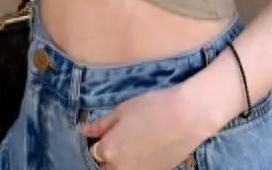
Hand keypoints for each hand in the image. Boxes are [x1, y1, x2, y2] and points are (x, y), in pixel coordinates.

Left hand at [81, 84, 210, 169]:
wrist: (187, 117)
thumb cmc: (152, 107)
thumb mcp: (122, 110)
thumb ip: (102, 124)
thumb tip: (84, 131)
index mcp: (110, 150)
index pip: (94, 152)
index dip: (100, 141)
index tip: (107, 132)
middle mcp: (121, 168)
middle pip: (107, 167)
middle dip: (110, 156)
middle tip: (123, 138)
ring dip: (123, 161)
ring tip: (136, 142)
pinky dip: (139, 163)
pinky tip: (149, 147)